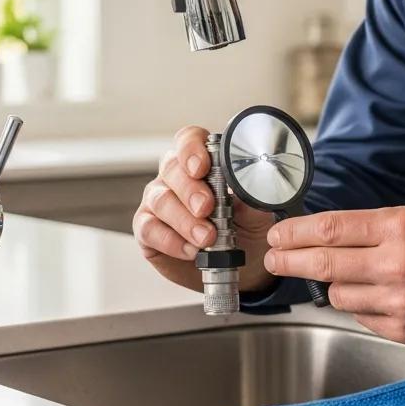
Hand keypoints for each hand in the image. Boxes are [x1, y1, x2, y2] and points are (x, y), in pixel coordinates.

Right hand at [133, 125, 275, 292]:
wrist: (238, 266)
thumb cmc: (246, 229)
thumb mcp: (256, 213)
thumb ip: (251, 197)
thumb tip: (253, 186)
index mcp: (203, 162)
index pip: (189, 139)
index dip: (191, 148)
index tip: (201, 166)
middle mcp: (176, 177)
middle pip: (171, 168)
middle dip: (190, 189)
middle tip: (206, 208)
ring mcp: (158, 201)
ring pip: (160, 200)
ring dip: (184, 220)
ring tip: (206, 237)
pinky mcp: (148, 229)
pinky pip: (149, 229)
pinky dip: (171, 240)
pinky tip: (190, 250)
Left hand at [264, 205, 404, 349]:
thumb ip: (378, 227)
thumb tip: (333, 235)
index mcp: (402, 230)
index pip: (330, 230)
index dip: (296, 233)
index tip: (279, 235)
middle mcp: (398, 267)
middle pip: (323, 264)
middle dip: (290, 260)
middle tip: (275, 257)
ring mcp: (401, 304)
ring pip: (339, 296)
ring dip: (334, 284)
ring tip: (347, 274)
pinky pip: (363, 317)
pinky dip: (362, 305)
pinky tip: (377, 294)